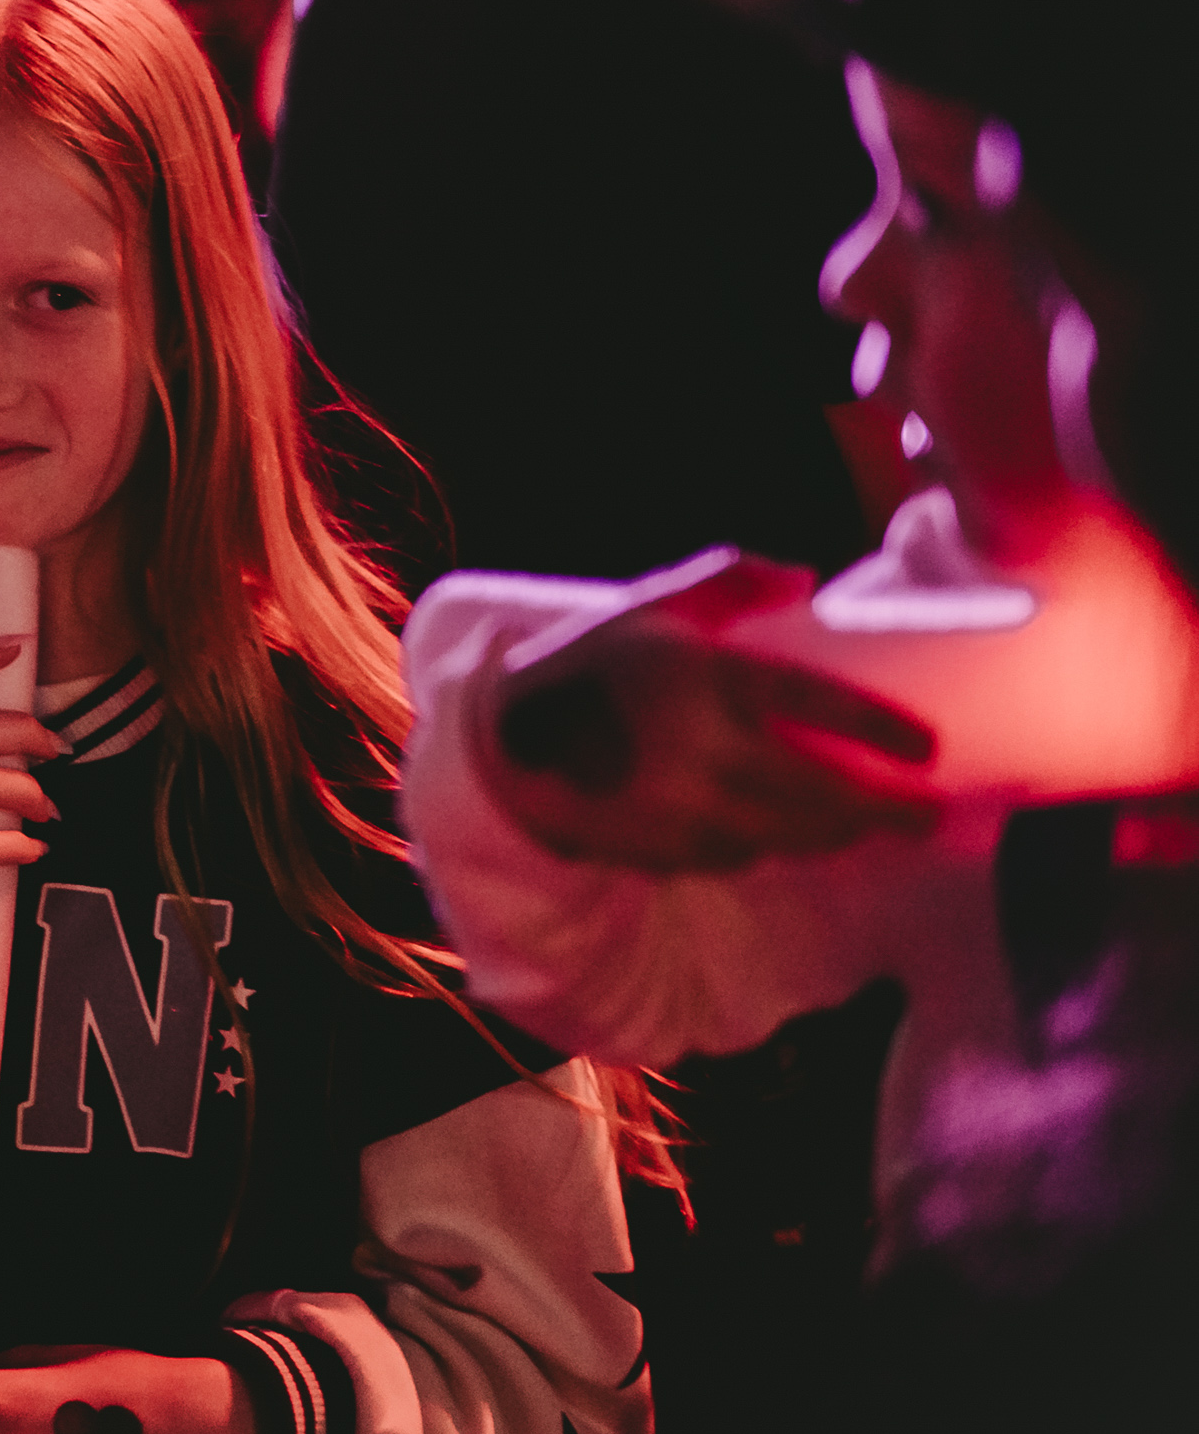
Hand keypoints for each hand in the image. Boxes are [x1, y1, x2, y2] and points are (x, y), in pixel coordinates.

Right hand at [486, 555, 940, 872]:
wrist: (504, 742)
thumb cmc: (589, 664)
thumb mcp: (650, 604)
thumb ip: (727, 578)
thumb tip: (804, 577)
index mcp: (705, 679)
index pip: (818, 706)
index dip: (880, 729)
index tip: (926, 746)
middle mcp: (701, 750)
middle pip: (823, 791)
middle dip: (888, 808)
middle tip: (930, 812)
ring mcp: (682, 809)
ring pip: (790, 834)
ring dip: (839, 834)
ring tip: (870, 826)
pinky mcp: (664, 850)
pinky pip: (742, 856)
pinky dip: (774, 846)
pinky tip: (789, 835)